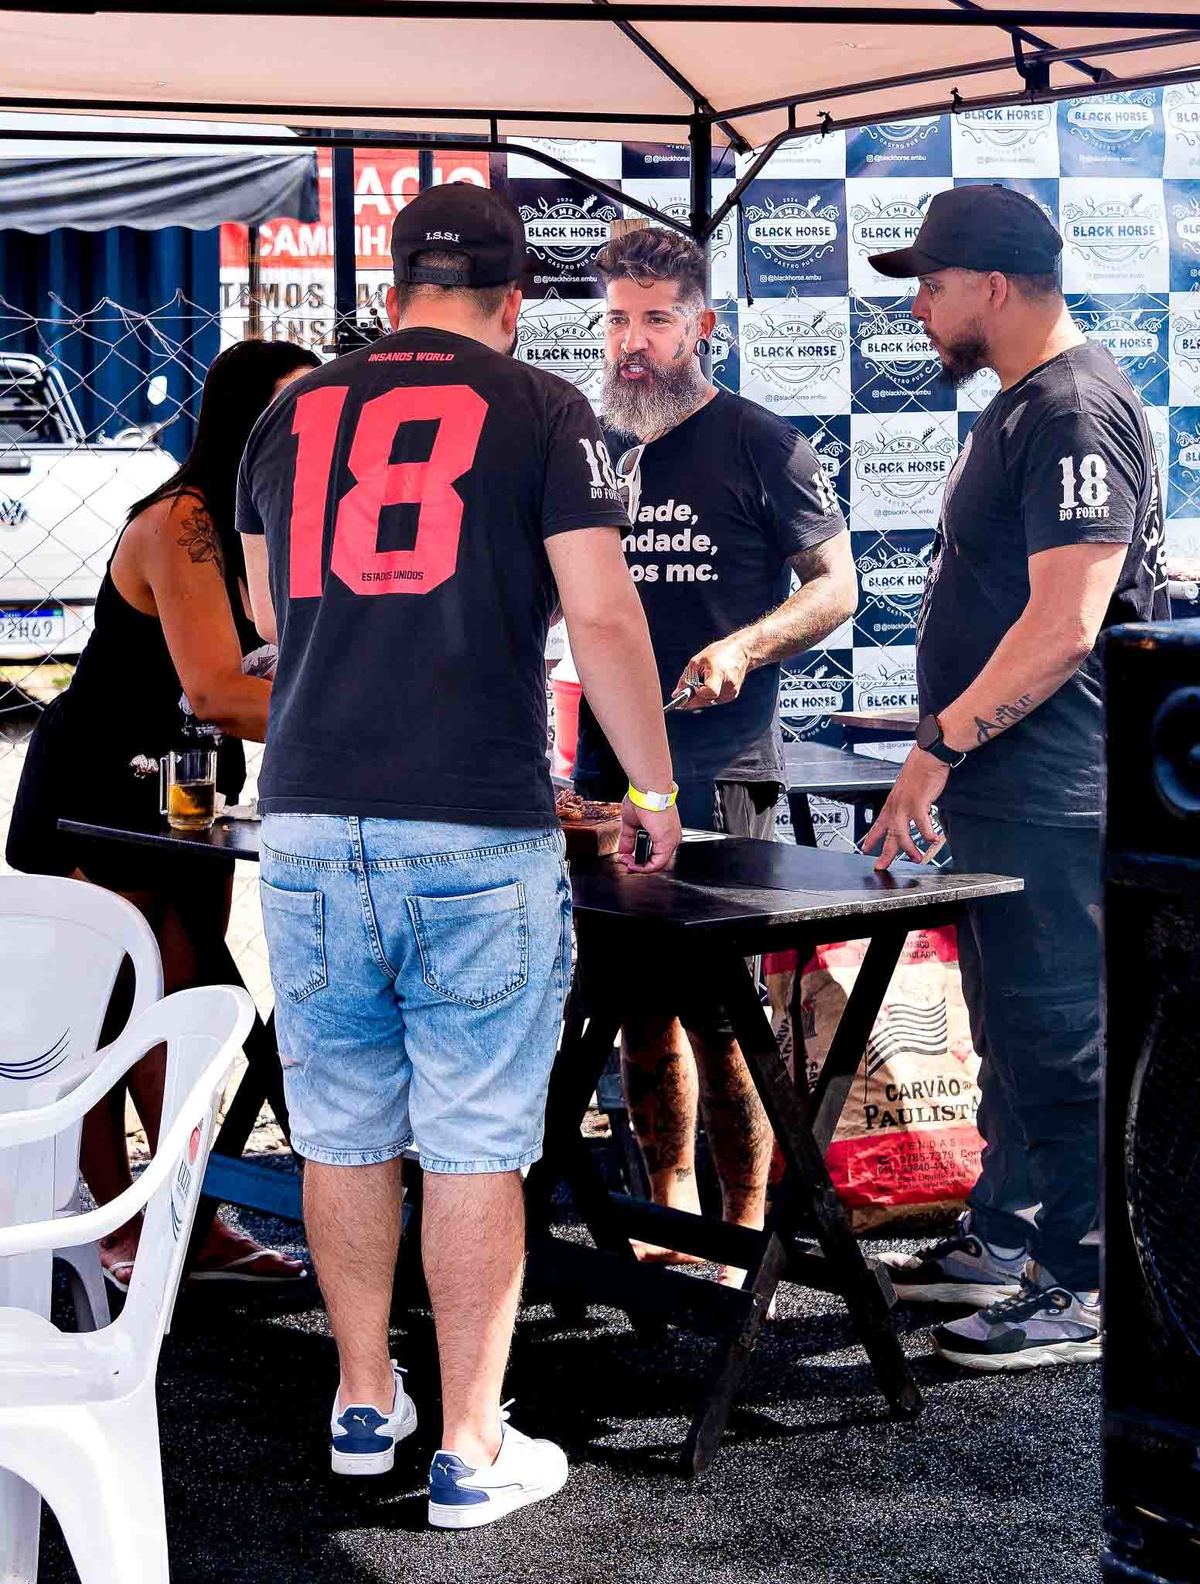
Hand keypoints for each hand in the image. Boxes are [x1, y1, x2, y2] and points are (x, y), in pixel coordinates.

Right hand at [618, 796, 681, 875]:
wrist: (648, 790)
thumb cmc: (643, 798)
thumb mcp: (632, 823)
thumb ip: (628, 839)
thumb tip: (623, 851)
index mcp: (665, 831)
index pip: (656, 853)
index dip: (641, 860)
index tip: (628, 859)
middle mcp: (671, 837)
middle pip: (656, 861)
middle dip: (639, 866)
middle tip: (626, 863)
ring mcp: (671, 840)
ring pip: (657, 864)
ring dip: (640, 867)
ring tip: (628, 863)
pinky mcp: (667, 842)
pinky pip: (656, 864)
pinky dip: (643, 867)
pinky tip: (633, 864)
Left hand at [674, 635, 750, 710]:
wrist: (741, 652)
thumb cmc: (718, 653)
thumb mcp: (697, 661)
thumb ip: (685, 679)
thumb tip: (675, 695)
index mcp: (720, 674)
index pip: (709, 692)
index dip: (697, 693)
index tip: (688, 691)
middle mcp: (729, 686)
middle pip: (706, 700)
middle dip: (695, 697)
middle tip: (689, 687)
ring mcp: (732, 692)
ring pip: (709, 702)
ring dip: (702, 695)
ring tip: (704, 679)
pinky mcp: (732, 695)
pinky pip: (715, 700)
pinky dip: (709, 694)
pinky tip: (711, 682)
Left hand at [861, 749, 948, 871]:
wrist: (928, 756)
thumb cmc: (920, 770)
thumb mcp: (906, 789)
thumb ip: (906, 802)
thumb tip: (910, 811)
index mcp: (892, 803)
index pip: (878, 825)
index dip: (871, 838)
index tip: (865, 848)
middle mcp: (896, 806)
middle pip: (889, 835)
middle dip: (885, 853)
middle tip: (882, 866)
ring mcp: (906, 806)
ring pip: (902, 834)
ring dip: (909, 849)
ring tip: (917, 858)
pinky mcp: (919, 804)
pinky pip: (922, 825)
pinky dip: (927, 835)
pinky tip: (933, 841)